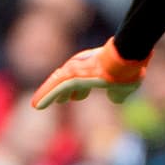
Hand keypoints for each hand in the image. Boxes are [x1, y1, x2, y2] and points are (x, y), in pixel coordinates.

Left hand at [30, 39, 148, 109]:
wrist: (126, 59)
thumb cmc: (128, 70)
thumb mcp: (124, 87)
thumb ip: (118, 93)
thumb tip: (115, 99)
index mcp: (96, 69)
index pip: (83, 81)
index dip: (78, 91)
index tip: (74, 97)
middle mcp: (83, 66)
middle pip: (67, 81)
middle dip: (61, 92)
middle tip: (58, 100)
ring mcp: (76, 69)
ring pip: (57, 84)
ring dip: (47, 95)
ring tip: (37, 104)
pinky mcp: (71, 75)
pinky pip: (54, 88)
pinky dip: (45, 96)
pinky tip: (36, 105)